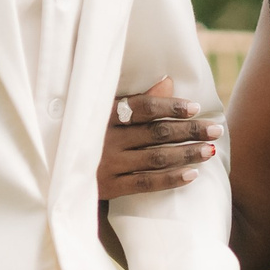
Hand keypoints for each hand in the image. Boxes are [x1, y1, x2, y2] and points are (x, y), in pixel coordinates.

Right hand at [98, 76, 221, 200]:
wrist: (54, 168)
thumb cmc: (86, 132)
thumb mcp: (103, 111)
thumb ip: (136, 100)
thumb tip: (168, 82)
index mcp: (103, 113)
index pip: (142, 107)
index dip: (170, 106)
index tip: (195, 107)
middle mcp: (105, 138)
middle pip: (155, 132)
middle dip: (189, 130)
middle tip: (215, 129)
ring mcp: (106, 163)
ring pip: (155, 158)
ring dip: (186, 153)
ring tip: (210, 149)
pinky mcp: (108, 187)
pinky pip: (146, 183)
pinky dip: (170, 179)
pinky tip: (192, 175)